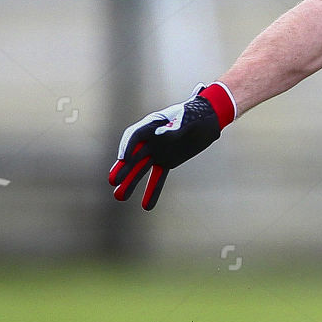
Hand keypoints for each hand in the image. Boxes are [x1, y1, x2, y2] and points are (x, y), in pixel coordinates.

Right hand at [109, 83, 236, 208]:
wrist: (208, 119)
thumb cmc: (196, 115)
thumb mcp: (187, 118)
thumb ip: (174, 127)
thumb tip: (160, 133)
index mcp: (151, 124)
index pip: (134, 136)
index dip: (127, 146)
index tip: (122, 159)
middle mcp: (149, 139)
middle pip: (133, 155)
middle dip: (123, 169)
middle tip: (113, 181)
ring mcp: (157, 152)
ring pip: (140, 169)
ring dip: (130, 183)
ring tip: (119, 197)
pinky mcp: (166, 162)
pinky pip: (157, 178)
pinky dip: (152, 191)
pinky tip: (146, 206)